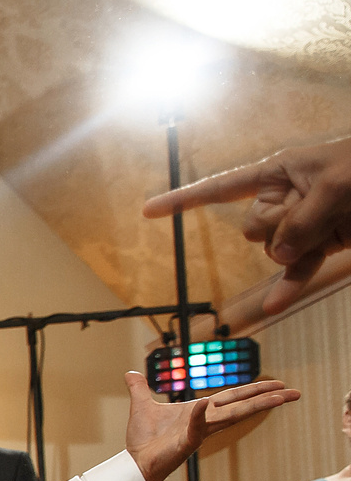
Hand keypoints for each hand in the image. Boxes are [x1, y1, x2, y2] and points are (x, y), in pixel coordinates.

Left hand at [125, 371, 298, 480]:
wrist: (134, 462)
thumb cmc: (143, 440)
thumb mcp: (141, 406)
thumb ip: (139, 389)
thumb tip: (131, 374)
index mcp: (200, 411)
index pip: (233, 397)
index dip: (255, 389)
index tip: (278, 383)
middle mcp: (205, 422)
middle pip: (242, 406)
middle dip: (268, 398)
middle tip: (294, 392)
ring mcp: (198, 433)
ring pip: (231, 417)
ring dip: (254, 406)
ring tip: (279, 397)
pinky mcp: (186, 443)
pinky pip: (195, 427)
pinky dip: (200, 416)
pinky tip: (205, 403)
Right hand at [144, 136, 350, 314]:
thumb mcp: (334, 187)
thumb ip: (300, 221)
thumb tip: (278, 254)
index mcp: (275, 172)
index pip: (220, 187)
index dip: (182, 200)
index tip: (148, 211)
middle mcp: (280, 198)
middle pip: (252, 228)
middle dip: (280, 226)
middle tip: (319, 209)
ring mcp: (297, 225)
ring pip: (273, 251)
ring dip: (300, 246)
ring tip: (333, 223)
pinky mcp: (317, 246)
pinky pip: (292, 273)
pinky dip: (284, 290)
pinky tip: (271, 309)